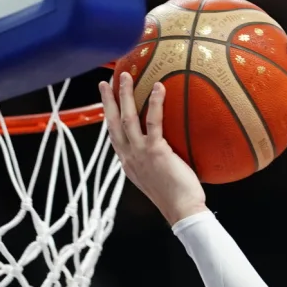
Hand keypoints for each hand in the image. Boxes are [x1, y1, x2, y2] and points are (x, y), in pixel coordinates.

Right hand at [98, 72, 207, 225]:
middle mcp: (129, 157)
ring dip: (124, 95)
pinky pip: (153, 122)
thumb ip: (154, 164)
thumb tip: (164, 152)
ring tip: (126, 76)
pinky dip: (154, 103)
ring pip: (127, 118)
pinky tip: (158, 88)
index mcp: (128, 164)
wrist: (181, 210)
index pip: (114, 137)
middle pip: (113, 123)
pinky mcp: (155, 150)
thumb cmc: (175, 197)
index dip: (109, 119)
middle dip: (107, 101)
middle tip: (105, 82)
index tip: (106, 105)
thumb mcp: (156, 179)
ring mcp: (140, 153)